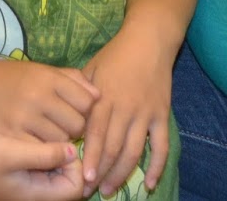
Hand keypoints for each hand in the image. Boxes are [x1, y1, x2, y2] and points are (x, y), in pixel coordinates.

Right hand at [0, 57, 98, 143]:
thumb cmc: (11, 77)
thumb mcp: (42, 70)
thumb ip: (72, 79)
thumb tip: (98, 96)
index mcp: (48, 78)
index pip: (88, 102)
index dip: (86, 110)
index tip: (76, 111)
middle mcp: (38, 96)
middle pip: (77, 124)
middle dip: (75, 128)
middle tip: (63, 125)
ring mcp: (24, 117)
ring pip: (61, 141)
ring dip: (59, 142)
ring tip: (49, 134)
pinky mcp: (10, 135)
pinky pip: (39, 151)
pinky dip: (42, 151)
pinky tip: (37, 143)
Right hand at [0, 130, 86, 200]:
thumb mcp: (12, 152)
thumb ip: (45, 155)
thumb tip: (74, 152)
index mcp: (34, 194)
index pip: (75, 187)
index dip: (77, 165)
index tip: (67, 139)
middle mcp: (32, 191)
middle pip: (68, 178)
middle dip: (70, 155)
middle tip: (65, 127)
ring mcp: (24, 181)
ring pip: (56, 167)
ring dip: (58, 148)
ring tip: (53, 124)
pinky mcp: (17, 169)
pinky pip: (41, 160)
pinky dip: (45, 145)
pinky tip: (38, 125)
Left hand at [80, 32, 172, 196]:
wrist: (149, 40)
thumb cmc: (115, 55)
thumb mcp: (90, 70)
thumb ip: (79, 96)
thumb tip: (63, 119)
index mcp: (104, 98)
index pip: (95, 134)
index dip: (89, 158)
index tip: (82, 179)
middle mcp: (125, 108)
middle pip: (113, 148)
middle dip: (101, 173)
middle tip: (91, 191)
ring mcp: (145, 113)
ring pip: (134, 151)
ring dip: (122, 174)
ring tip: (109, 189)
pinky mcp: (162, 115)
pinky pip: (161, 146)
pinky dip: (157, 166)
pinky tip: (148, 184)